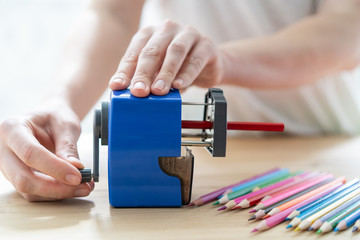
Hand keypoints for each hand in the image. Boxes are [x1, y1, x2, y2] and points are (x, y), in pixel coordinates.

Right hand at [0, 99, 93, 200]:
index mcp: (12, 128)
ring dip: (58, 193)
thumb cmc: (54, 117)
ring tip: (84, 186)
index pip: (30, 153)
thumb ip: (68, 146)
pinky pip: (34, 192)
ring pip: (28, 190)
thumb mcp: (66, 125)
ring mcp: (7, 166)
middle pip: (24, 179)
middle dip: (56, 188)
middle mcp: (4, 149)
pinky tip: (74, 187)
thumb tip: (75, 169)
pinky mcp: (16, 177)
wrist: (48, 118)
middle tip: (83, 186)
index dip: (54, 168)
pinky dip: (55, 193)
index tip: (78, 176)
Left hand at [109, 19, 224, 96]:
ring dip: (165, 73)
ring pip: (175, 52)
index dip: (125, 71)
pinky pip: (196, 60)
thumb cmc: (178, 68)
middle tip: (139, 91)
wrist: (208, 66)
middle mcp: (167, 30)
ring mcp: (188, 34)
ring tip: (159, 91)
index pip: (134, 52)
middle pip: (153, 51)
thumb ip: (144, 80)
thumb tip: (127, 95)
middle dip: (144, 73)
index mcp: (150, 34)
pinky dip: (187, 74)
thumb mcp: (157, 73)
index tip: (118, 86)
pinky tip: (180, 86)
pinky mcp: (206, 45)